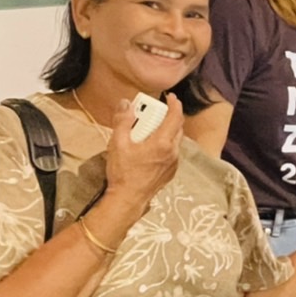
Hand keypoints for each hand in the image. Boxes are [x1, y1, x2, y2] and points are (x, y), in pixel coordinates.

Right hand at [104, 93, 183, 210]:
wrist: (128, 199)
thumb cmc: (122, 172)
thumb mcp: (118, 144)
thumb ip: (122, 121)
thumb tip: (126, 103)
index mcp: (162, 143)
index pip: (175, 117)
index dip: (175, 104)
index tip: (171, 97)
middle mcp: (173, 152)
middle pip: (178, 127)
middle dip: (170, 116)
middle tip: (156, 111)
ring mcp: (174, 163)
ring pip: (176, 140)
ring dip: (169, 130)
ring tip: (153, 128)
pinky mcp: (171, 172)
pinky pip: (173, 152)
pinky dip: (167, 143)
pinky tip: (153, 146)